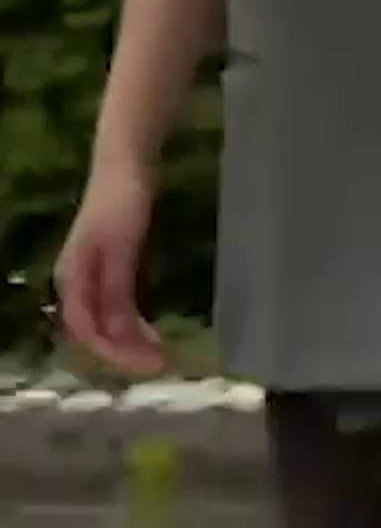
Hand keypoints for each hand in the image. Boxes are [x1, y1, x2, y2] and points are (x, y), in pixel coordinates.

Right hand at [53, 160, 164, 378]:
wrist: (127, 163)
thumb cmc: (122, 200)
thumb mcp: (121, 245)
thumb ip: (115, 287)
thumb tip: (113, 331)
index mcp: (72, 278)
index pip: (87, 331)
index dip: (117, 352)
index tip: (151, 362)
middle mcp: (77, 283)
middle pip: (95, 333)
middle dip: (125, 352)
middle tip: (162, 363)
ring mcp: (92, 277)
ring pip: (106, 324)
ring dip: (130, 342)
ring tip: (161, 353)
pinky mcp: (109, 271)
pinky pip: (116, 310)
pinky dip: (133, 325)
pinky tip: (152, 332)